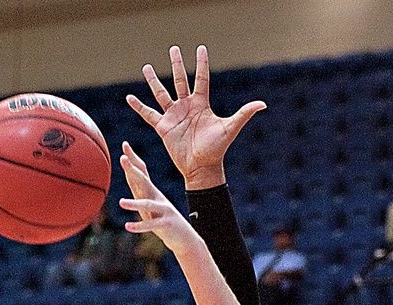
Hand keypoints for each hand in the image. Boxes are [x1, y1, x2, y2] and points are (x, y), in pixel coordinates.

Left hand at [119, 142, 200, 255]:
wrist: (184, 237)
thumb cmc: (163, 220)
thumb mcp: (149, 204)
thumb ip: (140, 191)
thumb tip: (128, 176)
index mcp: (153, 191)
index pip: (142, 171)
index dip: (133, 158)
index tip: (125, 144)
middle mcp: (158, 197)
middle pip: (144, 181)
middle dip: (133, 170)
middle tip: (122, 158)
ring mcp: (163, 210)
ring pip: (147, 204)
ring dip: (134, 204)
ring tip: (121, 202)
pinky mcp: (166, 224)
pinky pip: (151, 225)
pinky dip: (139, 226)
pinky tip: (128, 226)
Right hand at [126, 45, 265, 189]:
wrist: (202, 168)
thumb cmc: (217, 150)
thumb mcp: (230, 128)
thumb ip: (244, 114)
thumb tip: (262, 104)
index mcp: (202, 104)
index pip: (201, 78)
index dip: (201, 63)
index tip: (200, 48)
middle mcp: (187, 107)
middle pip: (180, 80)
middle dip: (177, 65)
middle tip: (173, 49)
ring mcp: (174, 116)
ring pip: (162, 94)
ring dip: (154, 81)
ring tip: (146, 68)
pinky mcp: (164, 127)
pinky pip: (148, 114)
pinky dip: (139, 106)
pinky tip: (129, 97)